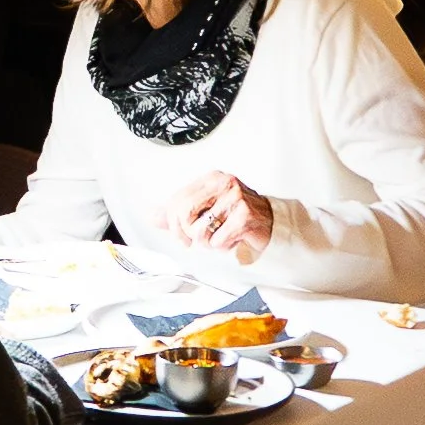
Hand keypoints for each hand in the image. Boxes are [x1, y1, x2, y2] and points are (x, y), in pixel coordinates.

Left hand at [158, 171, 273, 261]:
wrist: (272, 224)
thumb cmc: (237, 217)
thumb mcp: (205, 211)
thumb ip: (178, 214)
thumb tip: (152, 216)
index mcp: (210, 179)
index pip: (176, 200)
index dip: (172, 223)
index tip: (180, 234)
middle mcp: (223, 183)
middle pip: (183, 213)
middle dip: (185, 234)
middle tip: (194, 241)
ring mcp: (236, 198)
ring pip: (199, 230)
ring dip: (207, 242)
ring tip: (218, 237)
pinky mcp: (245, 216)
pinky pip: (217, 240)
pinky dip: (221, 246)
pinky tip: (231, 239)